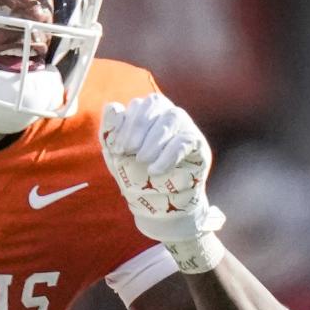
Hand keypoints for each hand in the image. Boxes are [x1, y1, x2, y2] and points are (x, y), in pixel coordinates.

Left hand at [101, 93, 224, 271]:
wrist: (157, 206)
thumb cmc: (136, 176)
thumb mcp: (116, 156)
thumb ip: (110, 131)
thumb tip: (111, 106)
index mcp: (147, 115)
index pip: (138, 104)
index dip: (125, 123)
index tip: (117, 148)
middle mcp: (167, 115)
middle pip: (155, 103)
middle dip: (137, 127)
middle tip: (128, 152)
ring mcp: (186, 128)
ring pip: (172, 116)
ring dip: (153, 140)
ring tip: (142, 161)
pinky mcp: (199, 146)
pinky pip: (185, 140)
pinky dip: (167, 155)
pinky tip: (155, 171)